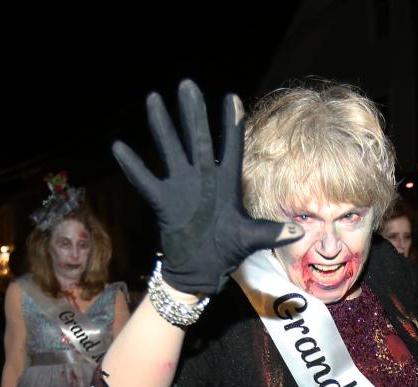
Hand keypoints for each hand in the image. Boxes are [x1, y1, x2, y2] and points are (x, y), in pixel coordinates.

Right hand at [112, 80, 303, 295]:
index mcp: (227, 184)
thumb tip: (299, 234)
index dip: (232, 124)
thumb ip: (271, 233)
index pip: (232, 148)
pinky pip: (145, 180)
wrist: (201, 270)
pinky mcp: (163, 200)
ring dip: (162, 126)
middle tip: (187, 85)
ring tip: (154, 98)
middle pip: (198, 139)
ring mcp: (181, 186)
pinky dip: (133, 166)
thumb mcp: (250, 239)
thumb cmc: (227, 251)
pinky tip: (119, 146)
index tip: (232, 98)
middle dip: (193, 113)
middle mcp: (203, 178)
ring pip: (171, 149)